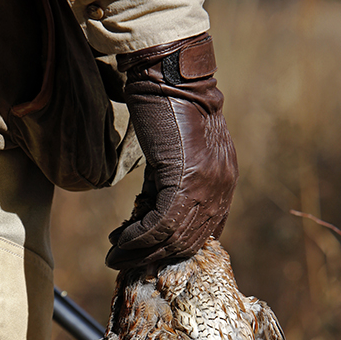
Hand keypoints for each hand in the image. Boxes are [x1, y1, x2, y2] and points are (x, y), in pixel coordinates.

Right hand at [106, 33, 237, 268]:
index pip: (204, 232)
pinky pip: (160, 223)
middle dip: (154, 256)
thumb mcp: (174, 154)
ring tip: (116, 256)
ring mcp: (206, 185)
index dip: (173, 249)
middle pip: (189, 240)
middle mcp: (221, 188)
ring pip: (173, 237)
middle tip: (125, 262)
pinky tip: (119, 239)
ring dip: (140, 251)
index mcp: (224, 182)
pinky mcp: (184, 179)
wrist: (170, 77)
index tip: (147, 256)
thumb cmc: (169, 108)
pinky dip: (137, 236)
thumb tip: (147, 214)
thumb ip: (171, 183)